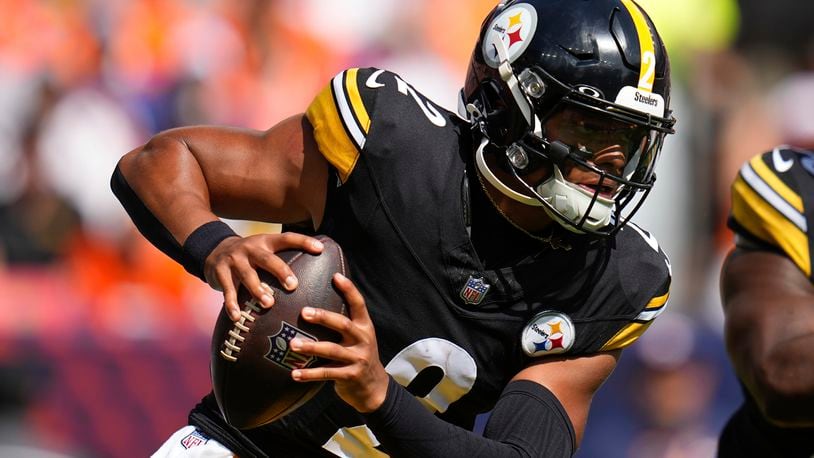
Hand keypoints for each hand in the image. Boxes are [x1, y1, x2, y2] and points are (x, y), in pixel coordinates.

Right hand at [204, 232, 323, 320]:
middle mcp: (250, 248)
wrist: (212, 249)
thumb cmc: (249, 256)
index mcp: (265, 242)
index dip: (304, 242)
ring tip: (269, 303)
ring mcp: (234, 259)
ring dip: (258, 290)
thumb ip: (281, 260)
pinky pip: (228, 290)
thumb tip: (314, 276)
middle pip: (267, 258)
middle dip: (280, 271)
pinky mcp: (219, 271)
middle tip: (293, 285)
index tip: (320, 249)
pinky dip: (232, 304)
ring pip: (247, 275)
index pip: (287, 238)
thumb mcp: (263, 250)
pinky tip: (237, 317)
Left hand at [289, 273, 389, 412]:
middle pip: (343, 324)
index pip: (359, 304)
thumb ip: (345, 323)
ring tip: (292, 344)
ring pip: (332, 350)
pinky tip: (294, 373)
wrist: (374, 387)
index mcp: (364, 327)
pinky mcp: (350, 376)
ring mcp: (357, 358)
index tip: (336, 276)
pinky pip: (327, 373)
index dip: (349, 289)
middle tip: (304, 312)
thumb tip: (316, 304)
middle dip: (323, 317)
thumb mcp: (359, 337)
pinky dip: (309, 374)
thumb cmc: (358, 356)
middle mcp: (363, 340)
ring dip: (311, 347)